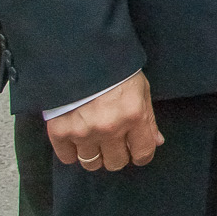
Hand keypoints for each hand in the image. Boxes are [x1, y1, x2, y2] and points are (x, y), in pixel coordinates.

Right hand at [47, 70, 161, 171]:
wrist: (79, 53)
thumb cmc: (114, 69)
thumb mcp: (140, 88)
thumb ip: (148, 119)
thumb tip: (156, 142)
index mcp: (134, 116)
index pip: (143, 152)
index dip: (141, 155)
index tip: (136, 152)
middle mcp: (110, 128)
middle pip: (116, 162)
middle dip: (117, 155)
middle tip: (113, 143)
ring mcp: (84, 132)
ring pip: (92, 163)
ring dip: (95, 155)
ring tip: (94, 140)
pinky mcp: (60, 131)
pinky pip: (67, 158)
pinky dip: (72, 152)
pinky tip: (76, 139)